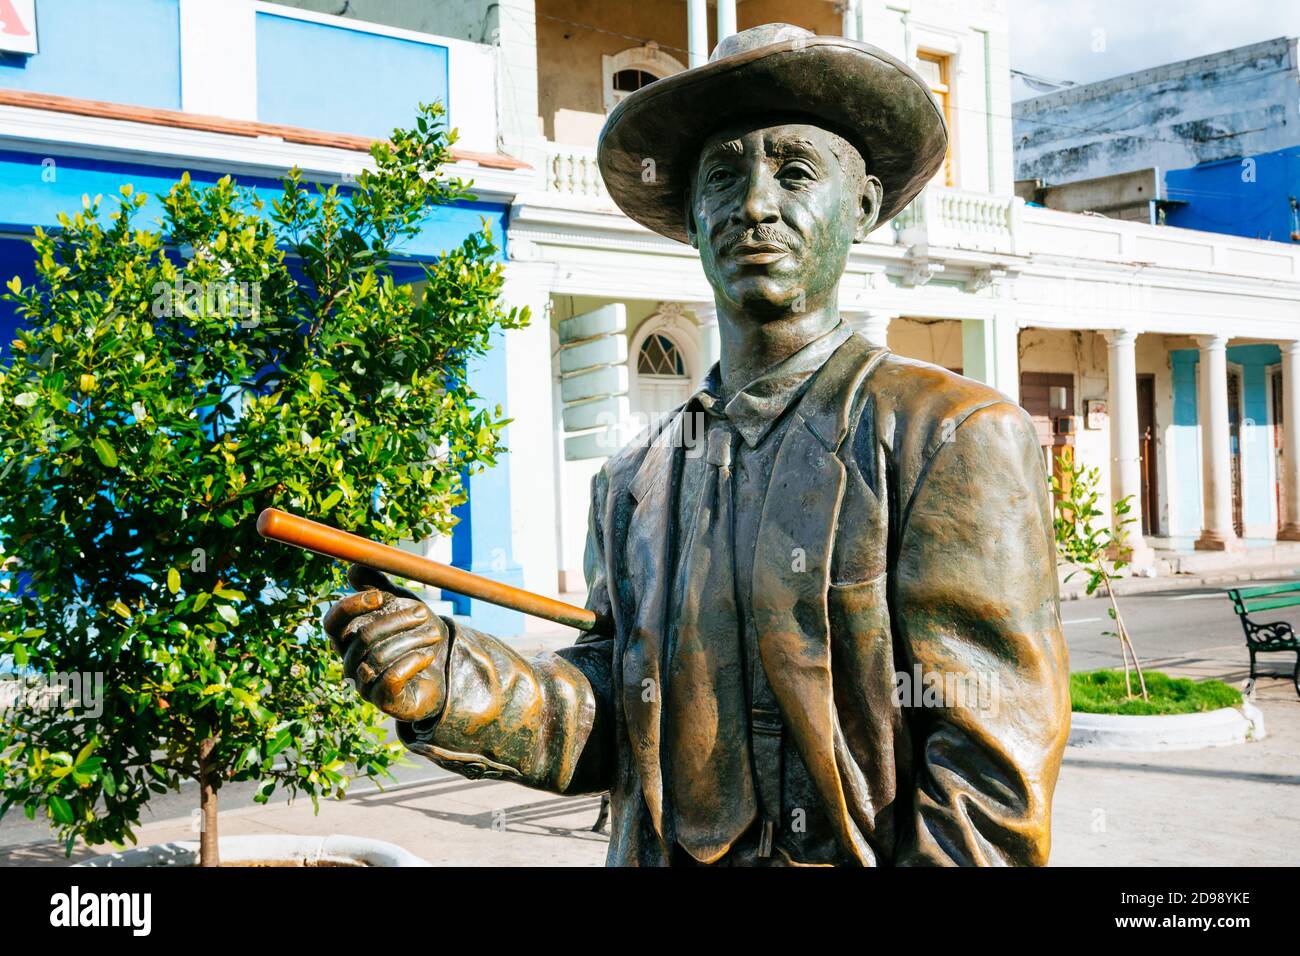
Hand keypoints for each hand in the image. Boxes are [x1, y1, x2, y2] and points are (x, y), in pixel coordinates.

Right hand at [323, 564, 449, 722]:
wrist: (442, 672)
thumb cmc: (414, 636)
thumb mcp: (400, 606)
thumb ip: (379, 587)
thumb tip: (353, 567)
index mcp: (348, 639)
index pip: (333, 622)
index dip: (352, 607)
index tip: (381, 596)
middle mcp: (351, 662)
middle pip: (364, 637)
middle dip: (398, 621)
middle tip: (424, 613)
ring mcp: (365, 685)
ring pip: (380, 656)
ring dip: (412, 640)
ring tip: (435, 634)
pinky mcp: (384, 701)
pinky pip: (392, 678)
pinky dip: (413, 661)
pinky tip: (427, 655)